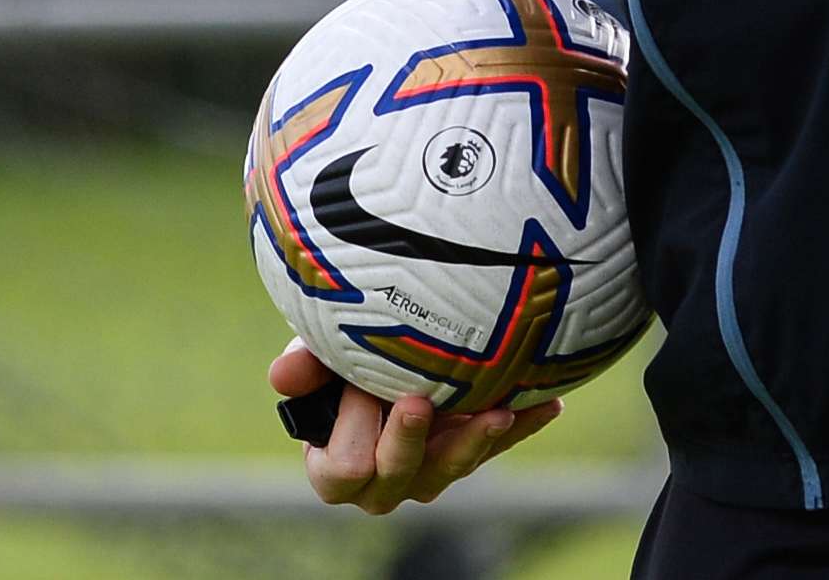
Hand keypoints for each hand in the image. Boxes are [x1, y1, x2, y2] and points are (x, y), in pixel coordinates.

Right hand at [269, 339, 562, 513]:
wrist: (397, 348)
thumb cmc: (348, 354)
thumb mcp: (324, 351)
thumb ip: (306, 363)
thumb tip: (282, 375)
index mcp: (336, 465)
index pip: (342, 468)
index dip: (350, 432)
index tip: (361, 390)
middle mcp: (384, 480)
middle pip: (396, 477)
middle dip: (407, 440)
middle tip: (419, 401)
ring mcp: (430, 472)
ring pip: (451, 471)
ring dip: (474, 441)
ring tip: (497, 412)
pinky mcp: (469, 453)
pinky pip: (497, 446)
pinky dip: (522, 423)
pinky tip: (546, 403)